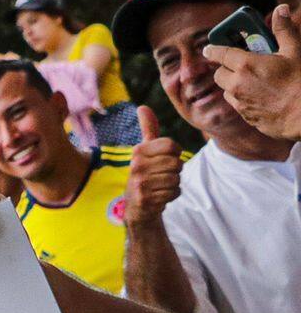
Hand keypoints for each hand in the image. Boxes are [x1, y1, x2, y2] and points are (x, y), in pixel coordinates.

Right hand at [123, 107, 182, 227]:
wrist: (136, 206)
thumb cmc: (145, 173)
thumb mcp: (145, 151)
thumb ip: (148, 129)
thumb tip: (142, 107)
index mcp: (138, 151)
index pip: (172, 146)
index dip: (176, 153)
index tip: (166, 159)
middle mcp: (136, 166)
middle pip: (176, 163)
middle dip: (175, 170)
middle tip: (161, 175)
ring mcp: (140, 183)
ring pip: (176, 178)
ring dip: (173, 184)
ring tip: (160, 186)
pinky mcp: (145, 199)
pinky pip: (174, 192)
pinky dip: (172, 195)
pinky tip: (160, 196)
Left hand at [204, 5, 300, 141]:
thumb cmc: (299, 82)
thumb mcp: (294, 51)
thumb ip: (284, 30)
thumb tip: (280, 9)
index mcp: (246, 65)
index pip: (220, 54)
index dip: (213, 49)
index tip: (208, 48)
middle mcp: (237, 84)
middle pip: (219, 73)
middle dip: (226, 67)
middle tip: (241, 62)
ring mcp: (239, 102)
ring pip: (226, 89)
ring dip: (233, 83)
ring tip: (252, 78)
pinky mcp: (244, 115)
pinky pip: (235, 103)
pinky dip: (241, 96)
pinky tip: (258, 93)